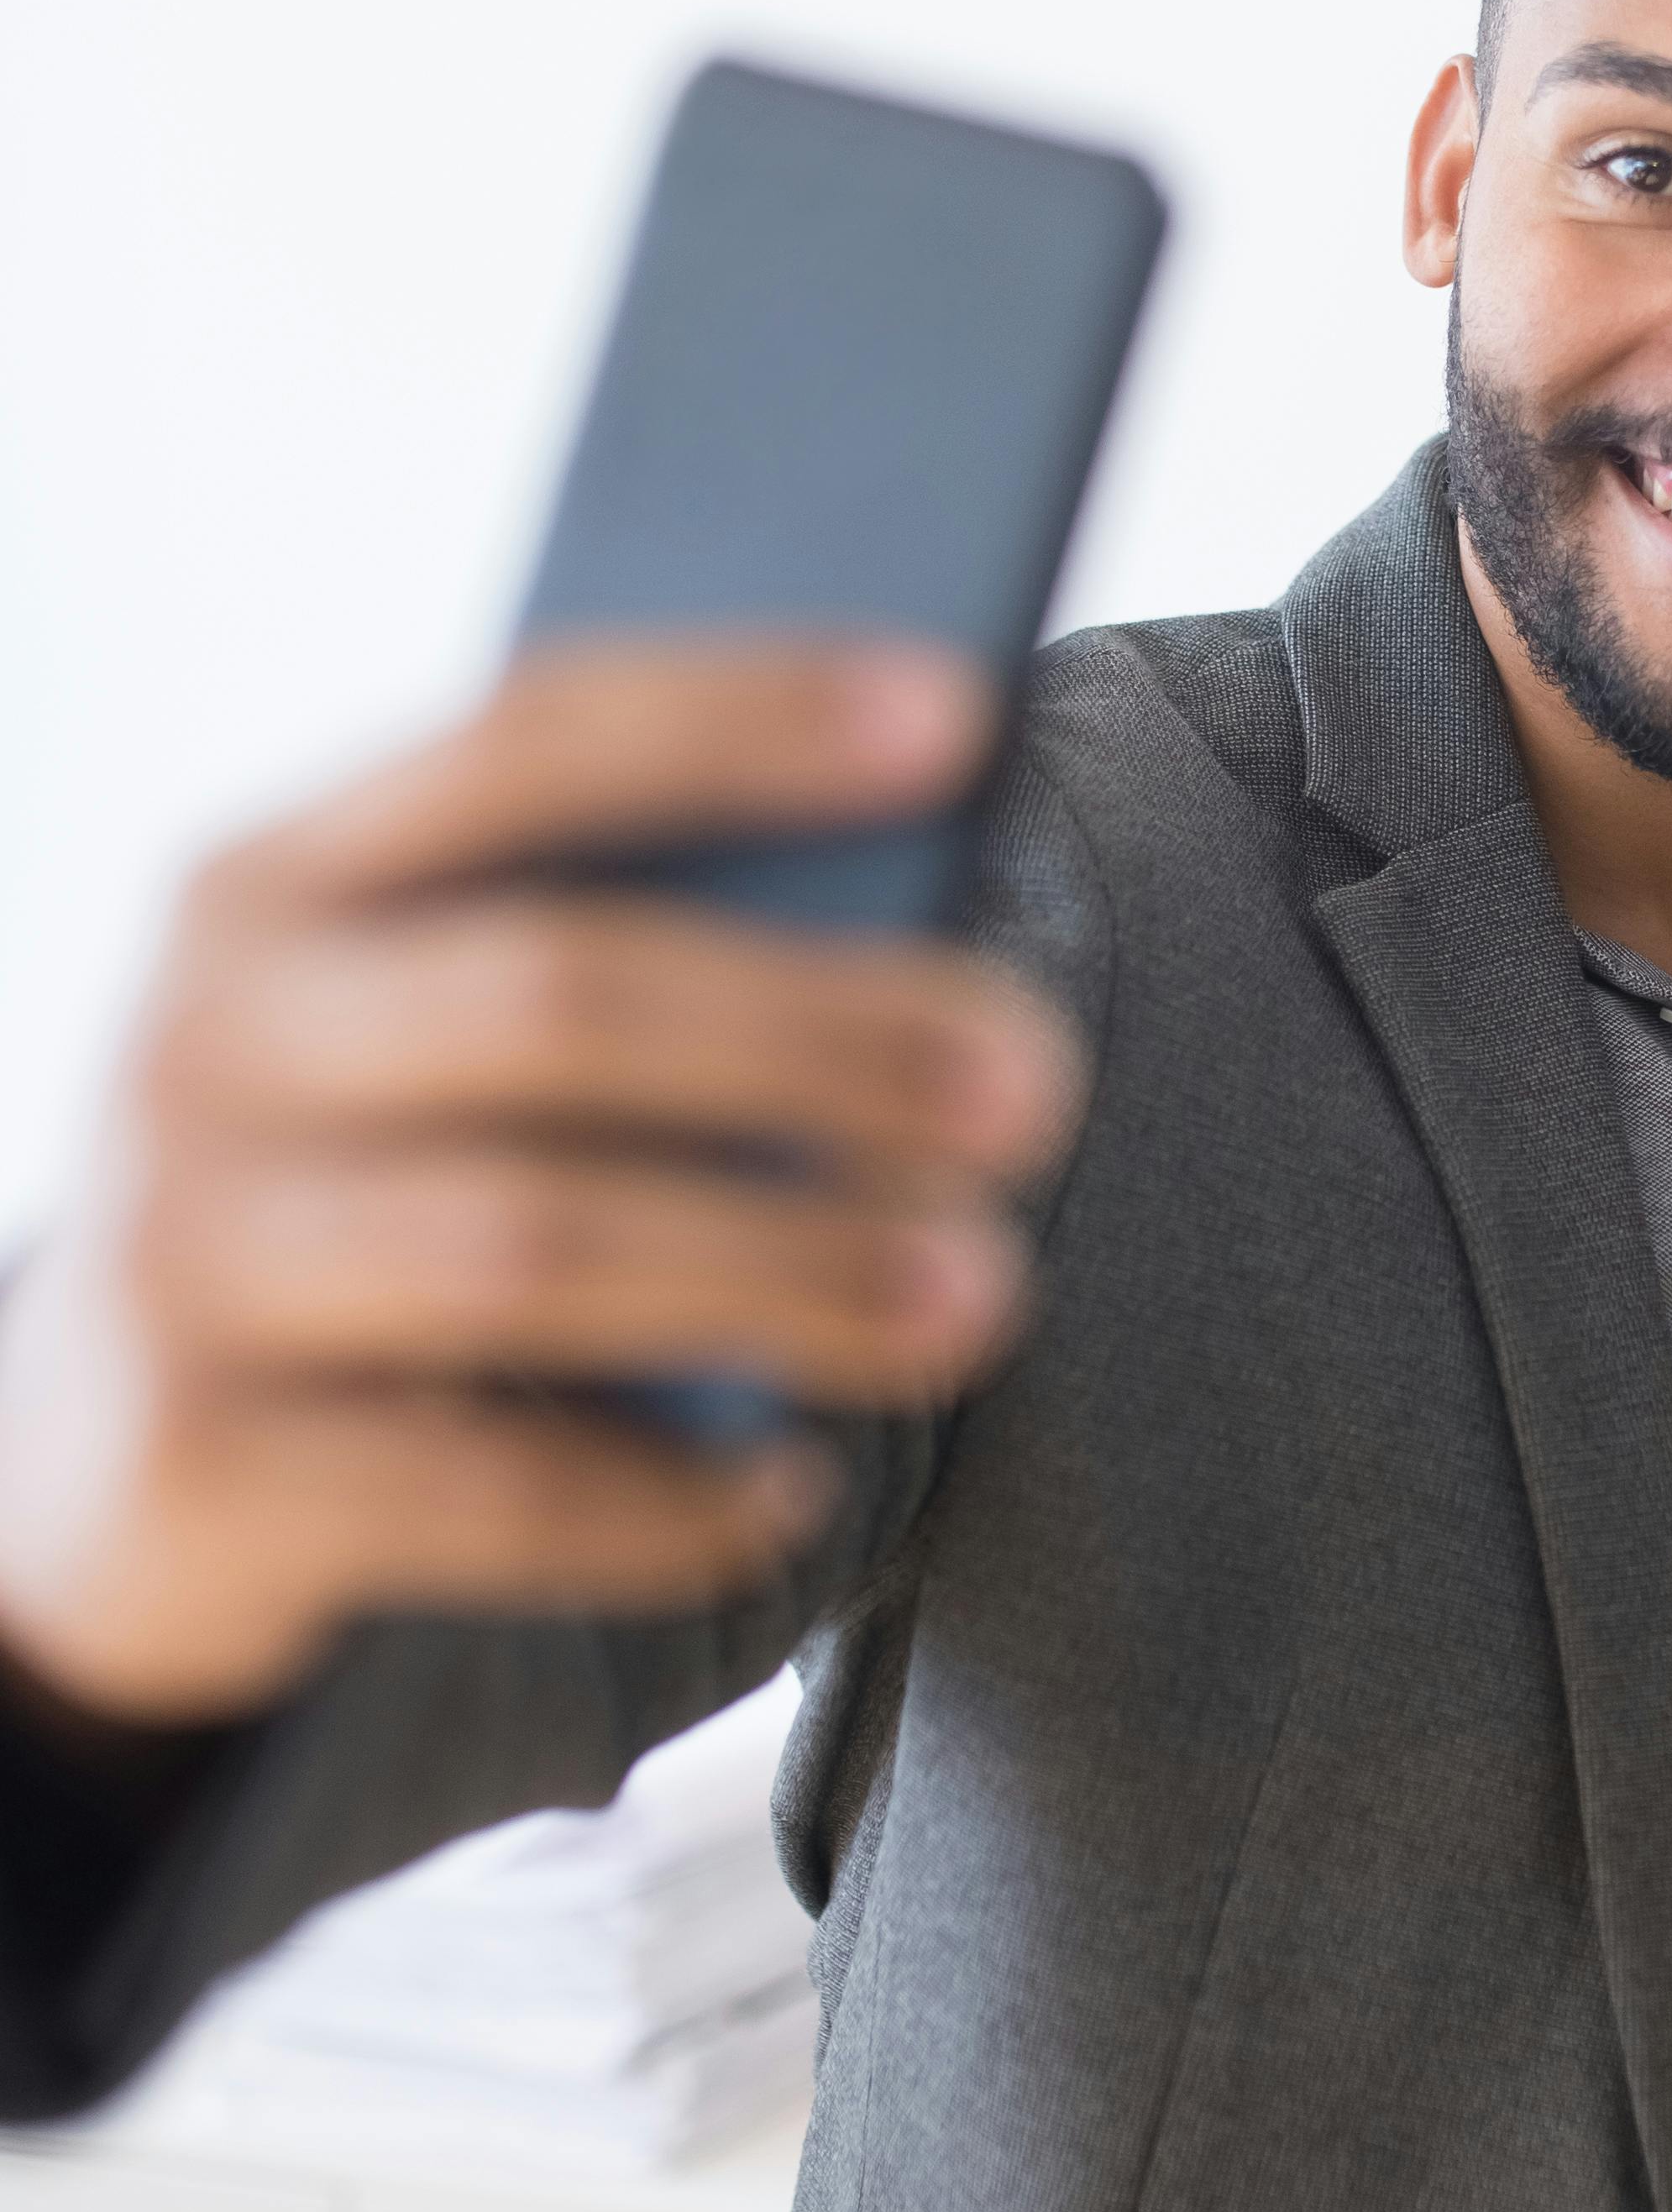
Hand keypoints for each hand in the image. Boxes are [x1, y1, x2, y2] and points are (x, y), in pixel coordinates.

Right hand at [0, 639, 1082, 1722]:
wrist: (89, 1488)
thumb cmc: (357, 1205)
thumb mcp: (419, 1036)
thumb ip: (606, 949)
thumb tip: (930, 904)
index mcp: (269, 877)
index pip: (522, 740)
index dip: (742, 718)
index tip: (960, 717)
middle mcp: (202, 1038)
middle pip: (558, 993)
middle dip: (824, 1032)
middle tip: (1036, 1085)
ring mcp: (180, 1253)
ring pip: (536, 1242)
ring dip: (791, 1266)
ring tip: (983, 1292)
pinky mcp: (197, 1466)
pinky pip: (490, 1483)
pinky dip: (670, 1493)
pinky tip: (796, 1489)